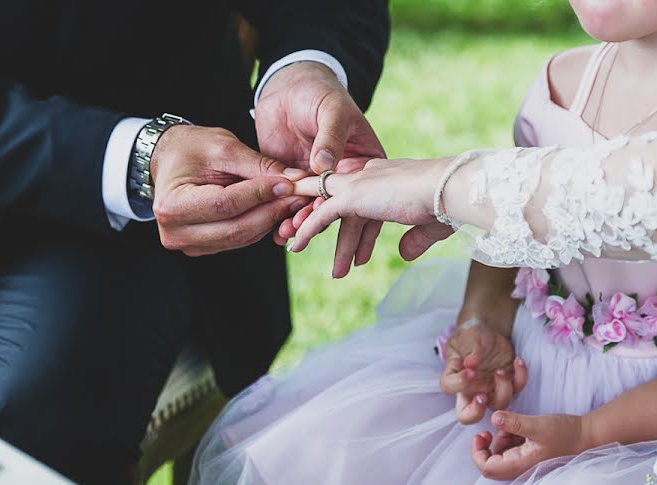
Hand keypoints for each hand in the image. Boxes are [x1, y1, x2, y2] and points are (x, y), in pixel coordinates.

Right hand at [150, 124, 309, 256]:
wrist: (170, 160)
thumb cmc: (190, 148)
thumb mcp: (223, 147)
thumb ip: (258, 166)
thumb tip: (294, 180)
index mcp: (172, 204)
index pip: (225, 204)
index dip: (260, 195)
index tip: (289, 184)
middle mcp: (176, 231)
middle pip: (235, 229)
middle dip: (271, 212)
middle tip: (299, 196)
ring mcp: (189, 244)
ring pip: (240, 238)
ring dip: (270, 221)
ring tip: (292, 200)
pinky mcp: (203, 247)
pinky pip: (238, 240)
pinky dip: (259, 225)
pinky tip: (276, 209)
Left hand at [256, 62, 385, 277]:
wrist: (293, 82)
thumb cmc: (322, 93)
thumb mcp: (333, 112)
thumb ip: (330, 138)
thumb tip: (324, 167)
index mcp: (365, 160)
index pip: (369, 197)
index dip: (364, 223)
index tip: (359, 250)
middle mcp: (347, 174)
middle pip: (350, 213)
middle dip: (344, 243)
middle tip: (340, 270)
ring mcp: (324, 179)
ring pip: (322, 213)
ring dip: (314, 234)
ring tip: (309, 255)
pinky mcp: (298, 179)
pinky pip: (298, 204)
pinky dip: (295, 221)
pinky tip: (288, 238)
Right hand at [441, 320, 525, 424]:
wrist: (488, 330)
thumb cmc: (472, 334)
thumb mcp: (467, 335)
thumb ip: (470, 349)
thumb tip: (470, 363)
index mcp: (456, 375)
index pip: (448, 387)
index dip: (458, 384)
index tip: (469, 371)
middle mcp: (472, 388)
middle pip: (468, 415)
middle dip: (476, 412)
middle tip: (482, 397)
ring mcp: (491, 388)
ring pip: (498, 404)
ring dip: (503, 389)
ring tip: (501, 370)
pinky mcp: (508, 382)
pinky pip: (517, 387)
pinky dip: (521, 376)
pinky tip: (518, 361)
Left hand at [471, 412, 593, 480]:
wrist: (586, 435)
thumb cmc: (565, 432)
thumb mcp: (537, 425)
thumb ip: (514, 423)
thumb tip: (494, 418)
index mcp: (520, 464)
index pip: (487, 467)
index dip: (477, 452)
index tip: (480, 435)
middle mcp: (520, 467)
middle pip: (491, 465)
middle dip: (486, 447)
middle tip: (489, 431)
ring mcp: (525, 462)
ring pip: (500, 455)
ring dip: (499, 440)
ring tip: (511, 426)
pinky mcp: (529, 454)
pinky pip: (511, 450)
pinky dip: (509, 438)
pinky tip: (519, 428)